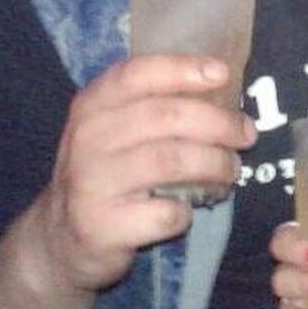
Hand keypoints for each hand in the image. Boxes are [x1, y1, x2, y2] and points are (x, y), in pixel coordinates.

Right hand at [28, 55, 255, 293]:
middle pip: (167, 116)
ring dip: (214, 164)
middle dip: (219, 123)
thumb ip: (157, 102)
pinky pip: (164, 213)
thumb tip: (223, 84)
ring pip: (171, 162)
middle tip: (246, 134)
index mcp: (93, 104)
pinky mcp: (100, 227)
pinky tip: (188, 211)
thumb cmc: (108, 170)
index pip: (138, 73)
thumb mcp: (117, 128)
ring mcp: (90, 183)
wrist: (60, 238)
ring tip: (231, 169)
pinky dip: (186, 211)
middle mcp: (87, 138)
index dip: (184, 69)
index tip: (223, 74)